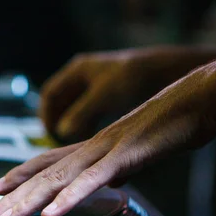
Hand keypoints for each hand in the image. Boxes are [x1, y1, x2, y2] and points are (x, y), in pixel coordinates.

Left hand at [0, 65, 215, 215]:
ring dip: (28, 202)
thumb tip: (110, 181)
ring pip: (58, 179)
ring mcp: (106, 150)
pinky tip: (50, 215)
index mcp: (94, 146)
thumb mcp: (138, 150)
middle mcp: (92, 146)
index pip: (47, 162)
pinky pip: (91, 182)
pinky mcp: (124, 156)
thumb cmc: (172, 123)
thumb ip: (119, 166)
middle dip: (11, 198)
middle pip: (43, 174)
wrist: (198, 98)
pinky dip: (68, 199)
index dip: (19, 176)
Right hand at [40, 46, 215, 140]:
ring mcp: (101, 84)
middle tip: (59, 144)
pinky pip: (94, 111)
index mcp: (79, 70)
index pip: (51, 94)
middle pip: (62, 101)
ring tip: (77, 146)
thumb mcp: (105, 95)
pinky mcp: (115, 94)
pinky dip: (91, 125)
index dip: (47, 115)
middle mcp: (86, 75)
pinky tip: (99, 139)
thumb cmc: (136, 77)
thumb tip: (63, 131)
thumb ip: (82, 113)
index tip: (51, 134)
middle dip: (58, 122)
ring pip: (78, 108)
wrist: (168, 69)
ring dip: (74, 125)